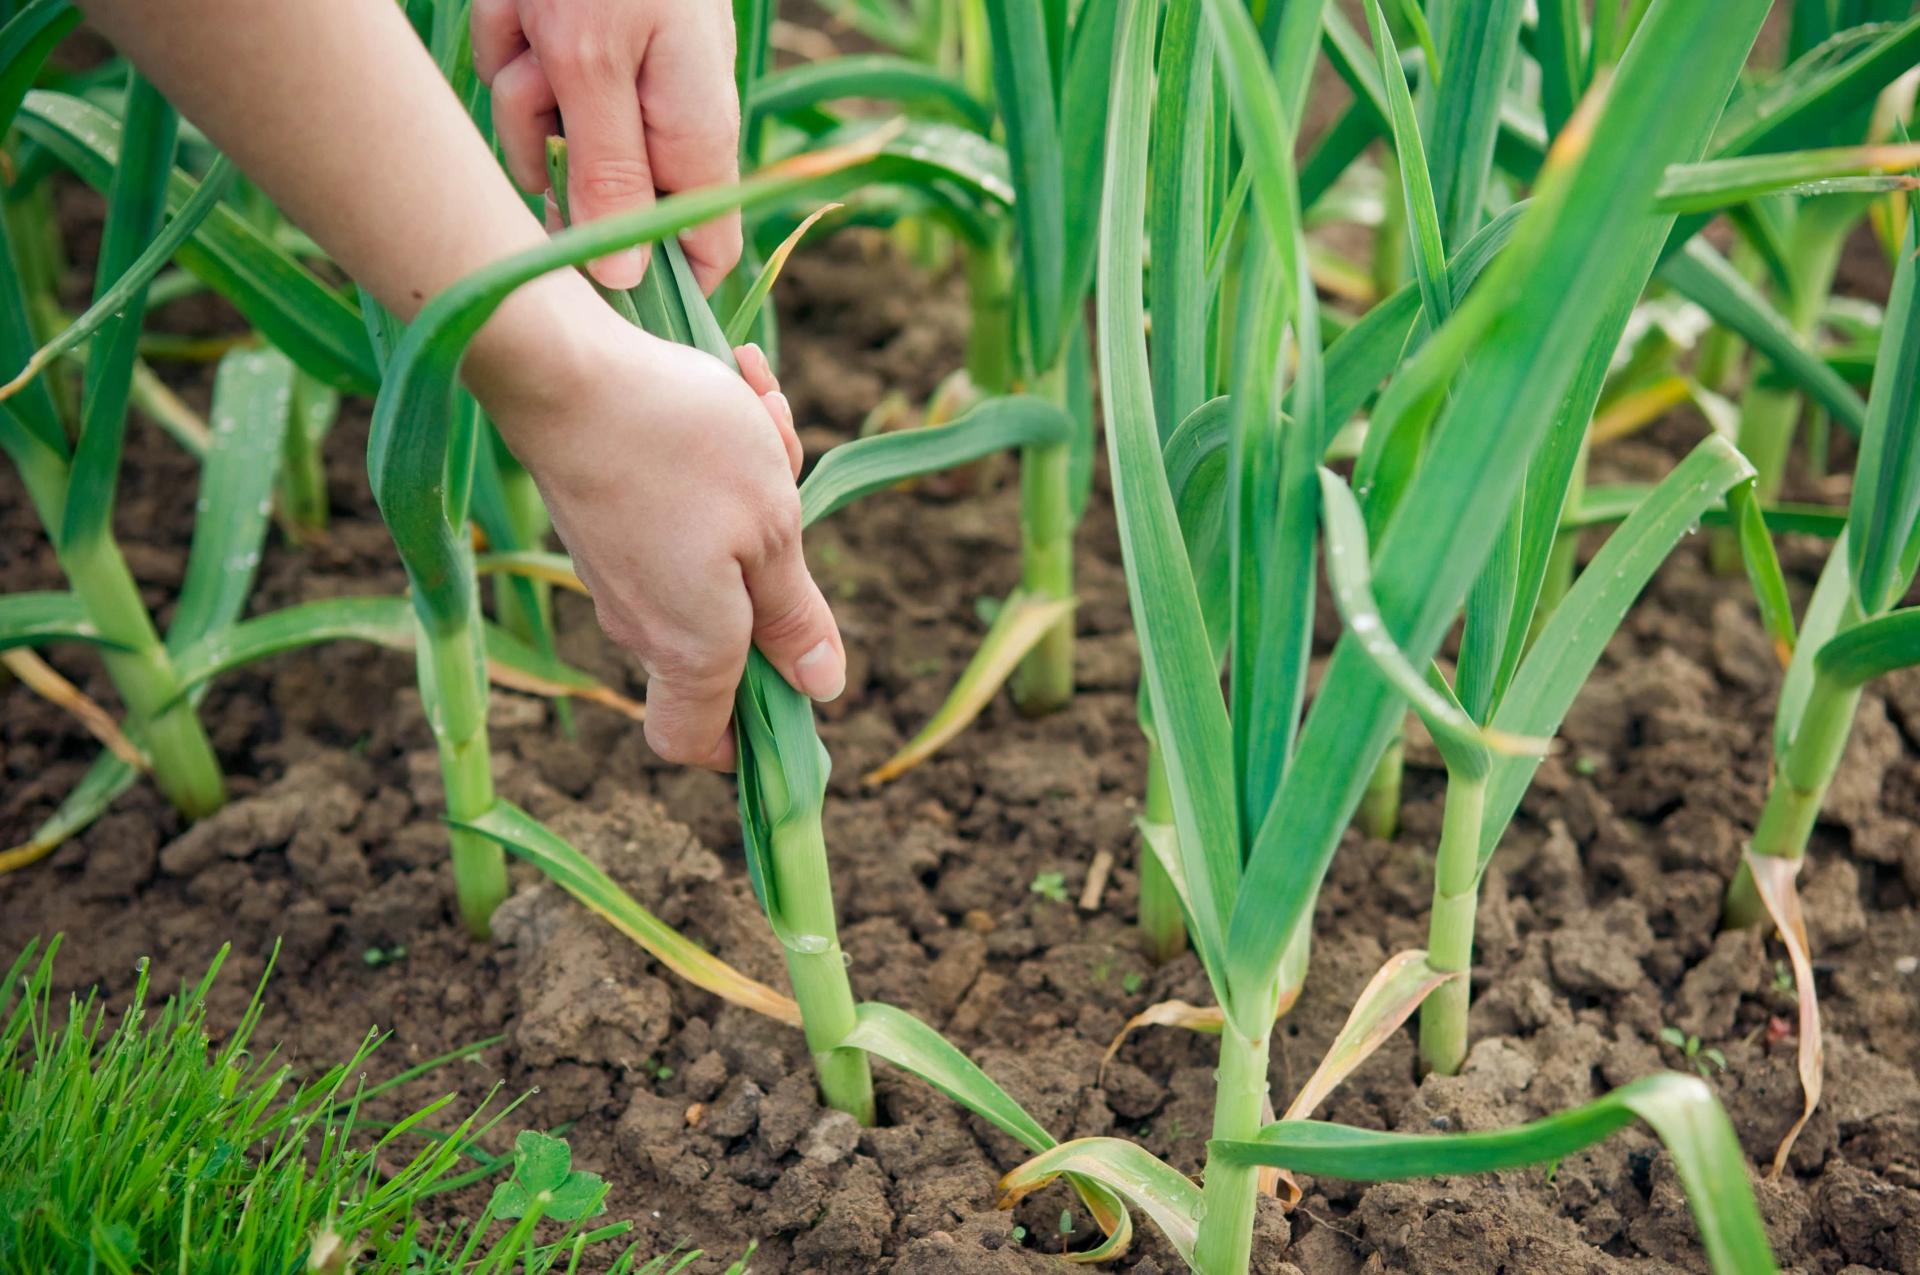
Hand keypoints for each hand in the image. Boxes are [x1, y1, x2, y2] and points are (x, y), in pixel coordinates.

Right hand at [469, 294, 836, 770]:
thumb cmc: (682, 450)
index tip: (791, 701)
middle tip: (795, 489)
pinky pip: (681, 508)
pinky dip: (717, 457)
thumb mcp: (772, 531)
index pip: (696, 742)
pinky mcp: (602, 518)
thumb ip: (794, 616)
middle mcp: (641, 622)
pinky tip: (734, 386)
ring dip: (757, 489)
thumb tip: (820, 688)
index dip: (745, 743)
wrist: (564, 367)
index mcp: (689, 648)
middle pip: (726, 635)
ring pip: (714, 552)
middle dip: (780, 567)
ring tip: (763, 413)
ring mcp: (615, 569)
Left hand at [472, 0, 742, 293]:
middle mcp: (669, 120)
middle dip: (551, 153)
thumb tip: (625, 280)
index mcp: (695, 136)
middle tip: (540, 85)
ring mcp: (632, 84)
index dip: (656, 284)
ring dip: (520, 85)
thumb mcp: (593, 63)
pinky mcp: (591, 47)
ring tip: (533, 20)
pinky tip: (524, 4)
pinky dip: (513, 37)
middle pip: (601, 197)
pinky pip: (531, 76)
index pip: (706, 252)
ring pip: (549, 133)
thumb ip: (608, 173)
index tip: (584, 286)